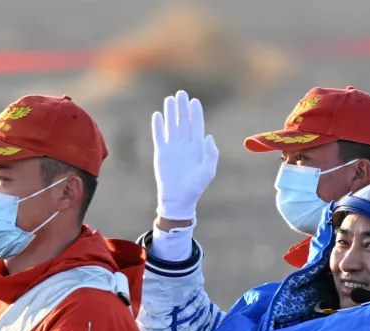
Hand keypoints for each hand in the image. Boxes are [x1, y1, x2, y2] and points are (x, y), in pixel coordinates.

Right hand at [152, 90, 218, 220]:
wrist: (178, 198)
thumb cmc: (195, 186)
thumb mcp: (208, 171)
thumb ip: (211, 154)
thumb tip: (208, 136)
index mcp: (197, 148)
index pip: (197, 126)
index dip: (196, 114)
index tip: (195, 101)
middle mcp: (185, 145)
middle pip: (183, 122)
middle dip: (182, 108)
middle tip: (181, 93)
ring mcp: (172, 148)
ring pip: (171, 126)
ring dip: (170, 113)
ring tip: (169, 99)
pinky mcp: (161, 152)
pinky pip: (159, 136)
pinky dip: (158, 126)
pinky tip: (158, 115)